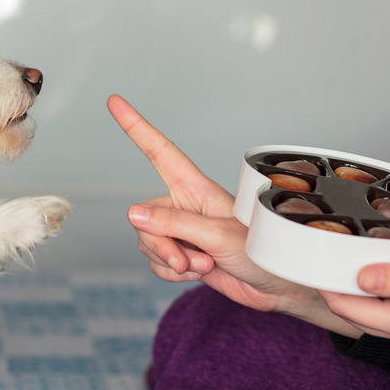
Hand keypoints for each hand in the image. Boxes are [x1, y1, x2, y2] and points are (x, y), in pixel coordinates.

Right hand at [108, 94, 360, 335]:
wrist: (274, 287)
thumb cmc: (261, 252)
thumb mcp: (218, 236)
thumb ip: (174, 225)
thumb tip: (133, 213)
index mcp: (196, 188)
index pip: (159, 152)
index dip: (136, 127)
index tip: (115, 102)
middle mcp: (184, 206)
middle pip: (144, 218)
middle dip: (160, 244)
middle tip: (188, 260)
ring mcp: (181, 232)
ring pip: (147, 242)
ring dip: (170, 262)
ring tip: (203, 265)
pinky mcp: (181, 254)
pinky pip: (155, 263)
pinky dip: (171, 274)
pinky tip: (197, 274)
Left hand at [320, 251, 389, 346]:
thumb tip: (361, 278)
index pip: (349, 309)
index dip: (326, 285)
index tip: (310, 261)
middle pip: (354, 310)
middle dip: (333, 286)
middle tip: (318, 255)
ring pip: (368, 307)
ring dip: (352, 286)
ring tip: (337, 257)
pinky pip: (386, 303)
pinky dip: (373, 286)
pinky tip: (372, 267)